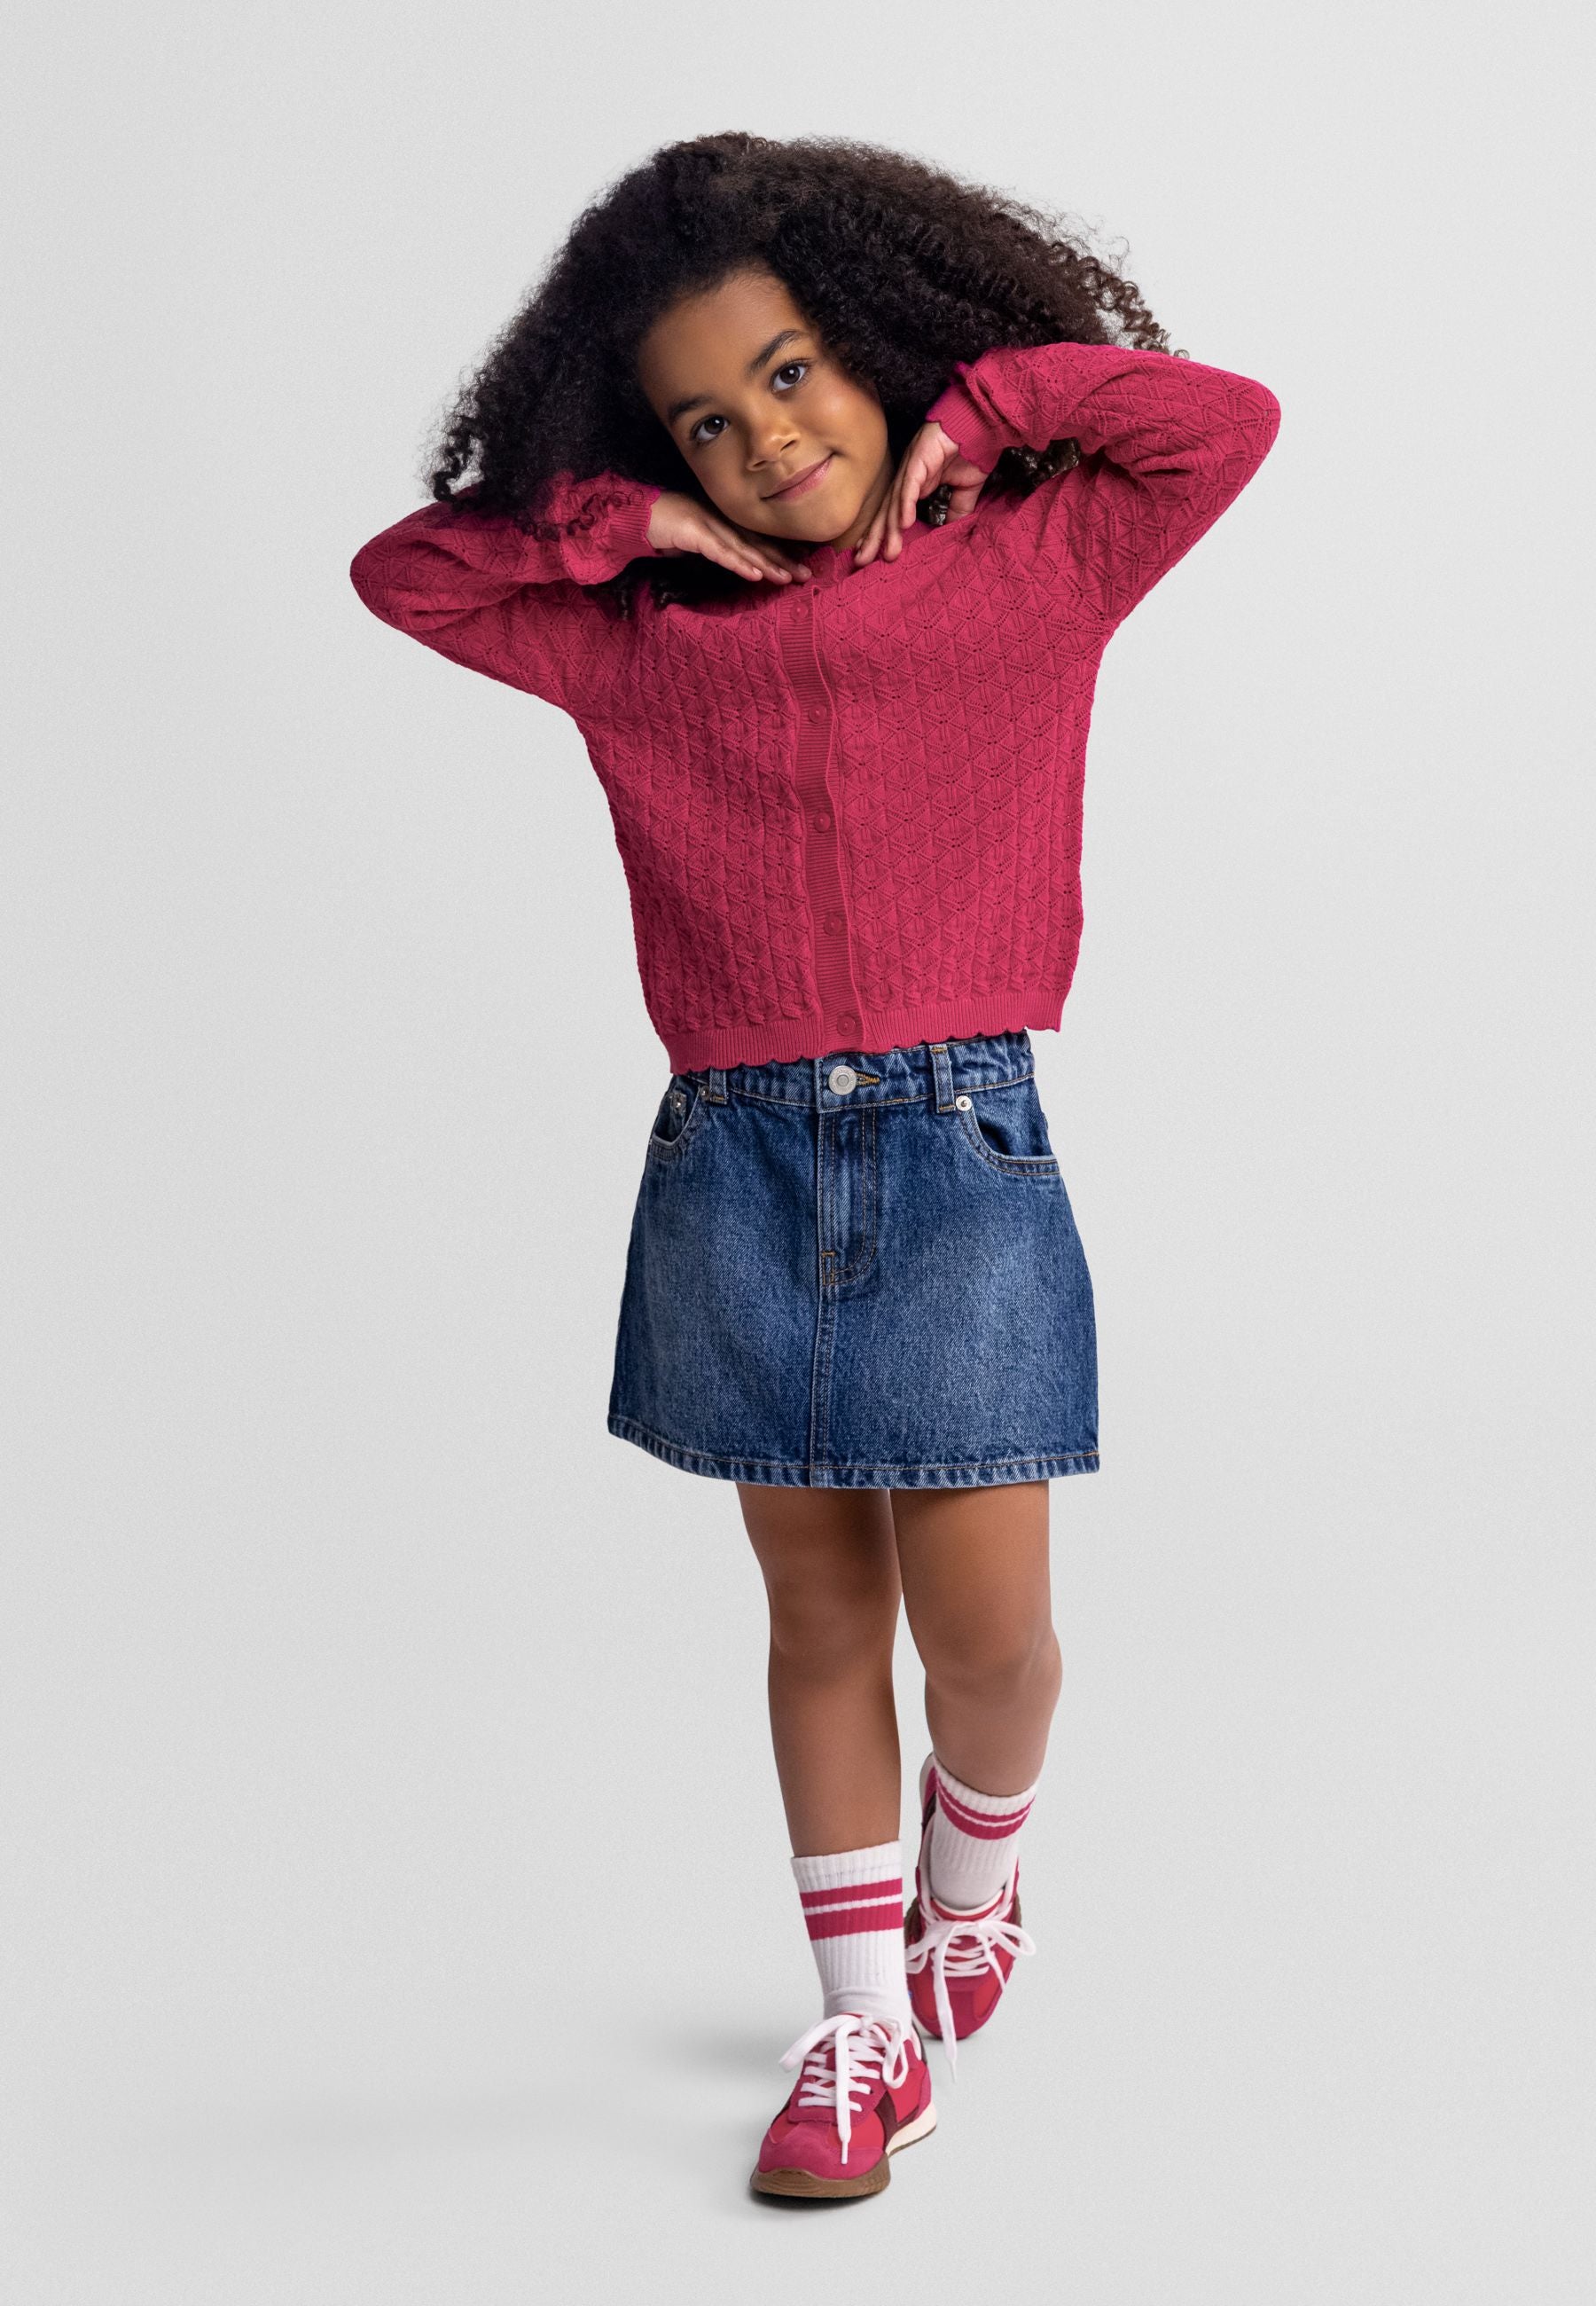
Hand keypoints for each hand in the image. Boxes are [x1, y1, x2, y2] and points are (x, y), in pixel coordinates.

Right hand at [646, 490, 811, 583]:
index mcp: (723, 523)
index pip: (757, 540)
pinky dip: (738, 563)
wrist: (635, 515)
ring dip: (767, 564)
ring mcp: (709, 525)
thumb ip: (711, 548)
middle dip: (783, 559)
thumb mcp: (695, 541)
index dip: (780, 552)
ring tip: (788, 578)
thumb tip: (724, 557)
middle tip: (807, 575)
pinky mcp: (694, 533)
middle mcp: (721, 521)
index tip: (801, 565)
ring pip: (744, 548)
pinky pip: (720, 552)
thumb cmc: (663, 527)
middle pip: (758, 543)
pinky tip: (755, 574)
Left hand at [851, 422, 991, 566]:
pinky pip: (911, 485)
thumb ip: (955, 512)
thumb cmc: (970, 454)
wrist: (979, 426)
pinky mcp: (921, 458)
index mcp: (915, 486)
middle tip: (860, 561)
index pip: (892, 513)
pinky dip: (906, 504)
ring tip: (887, 551)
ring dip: (891, 528)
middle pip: (886, 511)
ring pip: (896, 502)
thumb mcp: (963, 492)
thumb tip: (948, 533)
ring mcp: (912, 468)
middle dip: (873, 538)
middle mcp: (907, 478)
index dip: (880, 534)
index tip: (869, 555)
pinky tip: (904, 522)